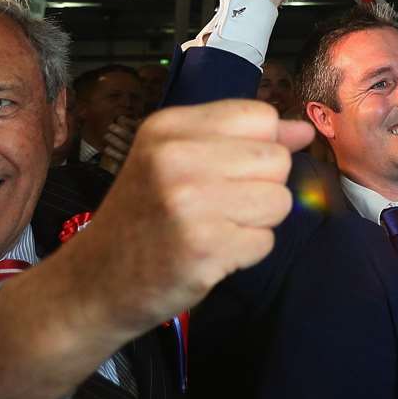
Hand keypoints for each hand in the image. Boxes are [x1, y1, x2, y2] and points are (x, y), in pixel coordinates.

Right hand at [63, 99, 316, 340]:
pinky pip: (265, 241)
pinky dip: (245, 253)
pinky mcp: (204, 248)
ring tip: (215, 228)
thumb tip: (304, 130)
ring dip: (256, 222)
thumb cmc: (143, 218)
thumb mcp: (177, 161)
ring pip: (279, 200)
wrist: (93, 283)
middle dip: (261, 186)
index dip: (258, 146)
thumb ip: (242, 139)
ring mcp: (190, 203)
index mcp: (169, 127)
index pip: (260, 115)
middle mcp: (176, 158)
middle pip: (277, 158)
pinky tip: (210, 253)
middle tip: (217, 206)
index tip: (226, 170)